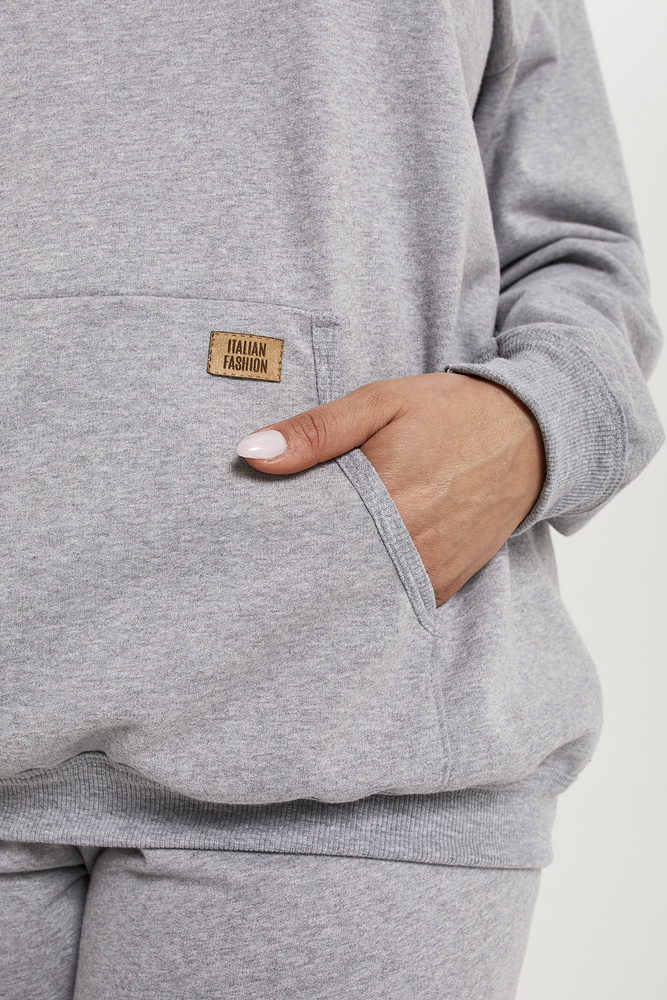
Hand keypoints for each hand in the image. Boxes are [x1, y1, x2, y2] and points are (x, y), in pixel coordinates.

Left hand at [236, 373, 546, 605]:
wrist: (533, 434)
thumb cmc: (451, 412)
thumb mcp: (381, 402)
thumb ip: (316, 431)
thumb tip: (250, 454)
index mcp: (387, 497)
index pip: (309, 540)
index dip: (276, 543)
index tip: (251, 540)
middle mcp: (410, 544)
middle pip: (332, 576)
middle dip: (299, 570)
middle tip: (265, 561)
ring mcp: (432, 570)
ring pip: (363, 595)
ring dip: (335, 584)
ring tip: (302, 571)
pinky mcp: (448, 583)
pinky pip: (398, 601)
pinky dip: (371, 593)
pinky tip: (350, 576)